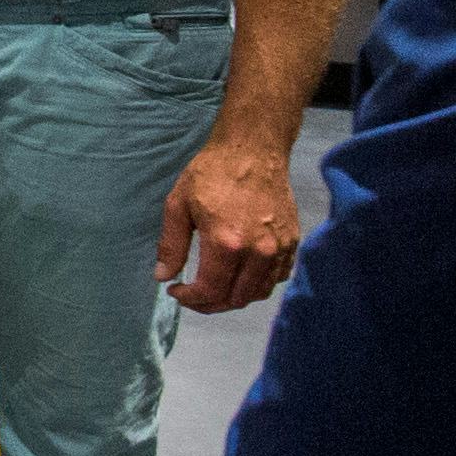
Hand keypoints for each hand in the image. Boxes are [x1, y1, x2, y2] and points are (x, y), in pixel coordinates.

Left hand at [160, 126, 302, 313]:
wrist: (252, 151)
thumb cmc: (210, 174)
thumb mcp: (178, 205)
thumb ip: (171, 244)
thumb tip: (163, 276)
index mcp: (226, 243)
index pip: (211, 291)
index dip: (190, 299)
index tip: (175, 290)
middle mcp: (258, 251)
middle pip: (237, 298)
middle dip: (210, 304)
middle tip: (192, 296)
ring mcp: (279, 248)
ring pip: (260, 292)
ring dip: (234, 298)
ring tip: (214, 290)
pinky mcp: (292, 242)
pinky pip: (278, 277)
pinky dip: (258, 285)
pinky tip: (240, 276)